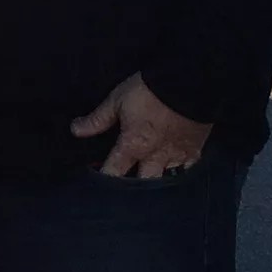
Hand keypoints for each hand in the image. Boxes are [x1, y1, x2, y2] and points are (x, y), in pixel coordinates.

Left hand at [72, 72, 211, 177]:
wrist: (188, 81)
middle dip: (132, 189)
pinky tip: (175, 171)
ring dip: (156, 182)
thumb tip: (76, 131)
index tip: (96, 182)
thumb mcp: (117, 100)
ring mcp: (177, 155)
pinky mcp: (195, 150)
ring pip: (165, 181)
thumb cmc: (150, 89)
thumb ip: (98, 120)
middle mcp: (155, 157)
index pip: (114, 172)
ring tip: (148, 180)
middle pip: (142, 185)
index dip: (103, 179)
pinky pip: (188, 169)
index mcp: (133, 146)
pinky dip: (180, 171)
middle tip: (124, 189)